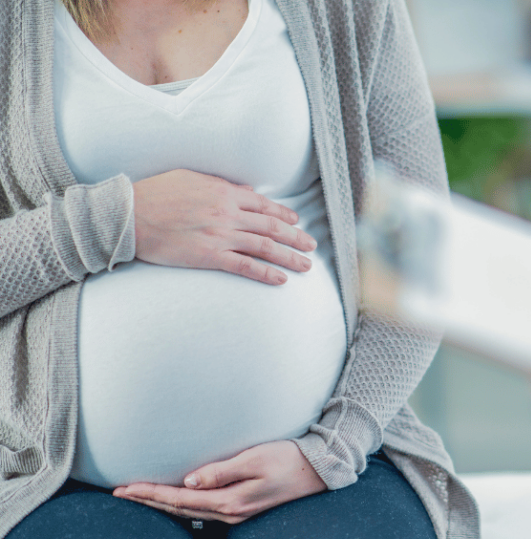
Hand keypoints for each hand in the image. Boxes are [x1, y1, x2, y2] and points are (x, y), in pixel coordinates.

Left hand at [112, 440, 326, 523]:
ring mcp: (236, 512)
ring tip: (140, 497)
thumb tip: (188, 481)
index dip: (150, 494)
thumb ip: (221, 471)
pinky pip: (202, 509)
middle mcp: (230, 512)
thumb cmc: (289, 458)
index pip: (179, 499)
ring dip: (162, 504)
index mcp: (230, 501)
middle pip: (179, 509)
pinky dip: (182, 505)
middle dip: (149, 501)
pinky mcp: (242, 507)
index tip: (124, 488)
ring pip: (189, 512)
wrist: (319, 470)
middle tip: (120, 493)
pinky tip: (175, 499)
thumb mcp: (256, 459)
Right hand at [133, 169, 316, 284]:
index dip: (284, 214)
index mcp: (224, 192)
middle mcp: (228, 213)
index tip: (297, 221)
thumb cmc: (156, 193)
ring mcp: (220, 236)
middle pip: (272, 226)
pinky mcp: (209, 256)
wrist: (130, 215)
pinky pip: (245, 266)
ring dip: (289, 257)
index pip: (264, 205)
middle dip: (295, 237)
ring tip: (306, 266)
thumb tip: (246, 191)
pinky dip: (266, 273)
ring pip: (265, 247)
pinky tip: (281, 280)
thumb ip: (222, 184)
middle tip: (311, 246)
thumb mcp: (191, 177)